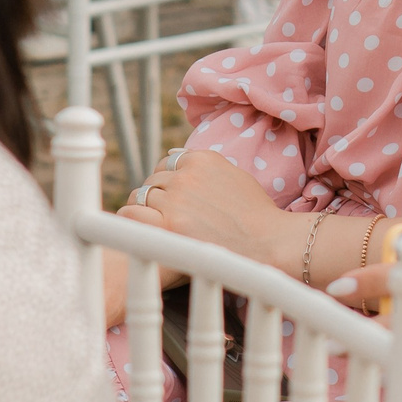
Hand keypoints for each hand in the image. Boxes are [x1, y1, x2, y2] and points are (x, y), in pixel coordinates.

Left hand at [127, 146, 296, 268]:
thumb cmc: (258, 216)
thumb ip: (205, 168)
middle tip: (167, 218)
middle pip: (153, 180)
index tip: (173, 199)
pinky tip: (140, 231)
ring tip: (157, 228)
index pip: (168, 163)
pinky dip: (132, 219)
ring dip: (148, 210)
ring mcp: (175, 198)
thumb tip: (173, 158)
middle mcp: (185, 174)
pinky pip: (131, 213)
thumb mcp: (234, 176)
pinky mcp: (168, 225)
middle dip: (158, 197)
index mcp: (202, 158)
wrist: (270, 243)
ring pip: (141, 196)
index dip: (168, 182)